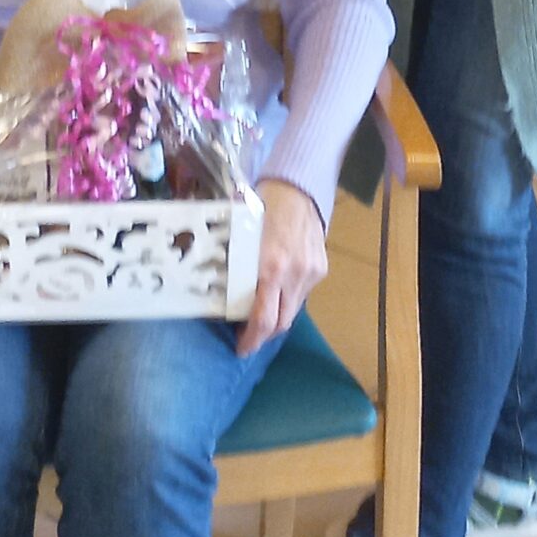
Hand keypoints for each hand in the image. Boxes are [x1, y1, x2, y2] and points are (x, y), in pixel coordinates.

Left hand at [238, 178, 327, 356]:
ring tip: (261, 313)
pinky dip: (288, 297)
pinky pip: (303, 293)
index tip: (241, 349)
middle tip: (247, 338)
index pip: (263, 318)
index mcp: (270, 266)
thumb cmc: (262, 206)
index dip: (252, 340)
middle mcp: (294, 274)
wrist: (299, 186)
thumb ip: (236, 264)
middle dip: (263, 335)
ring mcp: (311, 273)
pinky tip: (278, 289)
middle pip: (281, 323)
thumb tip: (216, 287)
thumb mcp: (241, 235)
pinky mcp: (321, 268)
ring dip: (277, 316)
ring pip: (293, 309)